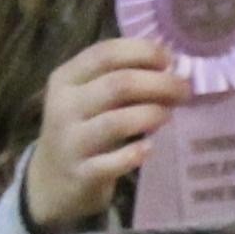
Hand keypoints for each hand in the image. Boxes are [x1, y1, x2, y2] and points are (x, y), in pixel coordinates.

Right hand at [26, 36, 188, 233]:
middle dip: (159, 84)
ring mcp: (70, 142)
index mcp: (66, 78)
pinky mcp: (81, 174)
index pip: (106, 53)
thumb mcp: (86, 97)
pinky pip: (113, 163)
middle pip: (119, 84)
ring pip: (117, 121)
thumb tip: (169, 66)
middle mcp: (64, 106)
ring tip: (168, 116)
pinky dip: (135, 154)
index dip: (143, 52)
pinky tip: (149, 149)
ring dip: (151, 115)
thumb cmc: (80, 129)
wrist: (50, 181)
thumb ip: (118, 78)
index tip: (170, 60)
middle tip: (184, 90)